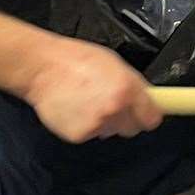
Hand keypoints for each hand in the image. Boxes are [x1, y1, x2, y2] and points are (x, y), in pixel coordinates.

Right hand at [20, 37, 163, 143]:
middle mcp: (115, 108)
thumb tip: (148, 99)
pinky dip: (85, 125)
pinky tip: (76, 109)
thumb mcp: (114, 63)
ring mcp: (97, 123)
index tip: (145, 114)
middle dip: (126, 118)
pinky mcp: (80, 135)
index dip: (147, 115)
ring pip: (111, 131)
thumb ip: (133, 84)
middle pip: (133, 128)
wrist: (42, 68)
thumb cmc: (76, 60)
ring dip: (104, 121)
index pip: (152, 118)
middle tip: (111, 103)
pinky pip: (91, 134)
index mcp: (126, 89)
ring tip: (87, 101)